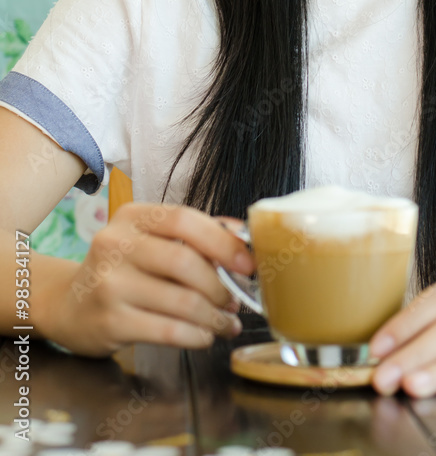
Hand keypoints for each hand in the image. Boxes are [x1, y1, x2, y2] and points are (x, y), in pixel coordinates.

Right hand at [34, 202, 254, 356]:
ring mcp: (109, 283)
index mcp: (131, 217)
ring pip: (181, 301)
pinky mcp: (110, 321)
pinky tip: (205, 336)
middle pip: (184, 261)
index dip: (223, 241)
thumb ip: (193, 235)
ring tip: (226, 322)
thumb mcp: (149, 242)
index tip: (247, 263)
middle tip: (234, 301)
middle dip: (220, 286)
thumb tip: (242, 236)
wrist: (70, 307)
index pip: (184, 219)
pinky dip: (196, 336)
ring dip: (214, 316)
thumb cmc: (123, 271)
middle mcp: (115, 244)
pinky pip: (168, 330)